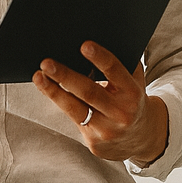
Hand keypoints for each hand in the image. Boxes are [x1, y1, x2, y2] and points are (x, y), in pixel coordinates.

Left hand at [33, 42, 168, 164]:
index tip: (84, 46)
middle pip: (89, 92)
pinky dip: (60, 103)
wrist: (142, 138)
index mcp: (132, 93)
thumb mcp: (134, 82)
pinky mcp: (94, 142)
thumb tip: (95, 40)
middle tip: (47, 63)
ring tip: (38, 77)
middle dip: (65, 76)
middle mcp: (121, 113)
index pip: (116, 72)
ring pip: (75, 109)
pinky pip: (73, 119)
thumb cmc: (131, 100)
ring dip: (53, 92)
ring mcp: (107, 130)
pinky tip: (48, 90)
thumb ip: (121, 64)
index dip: (100, 58)